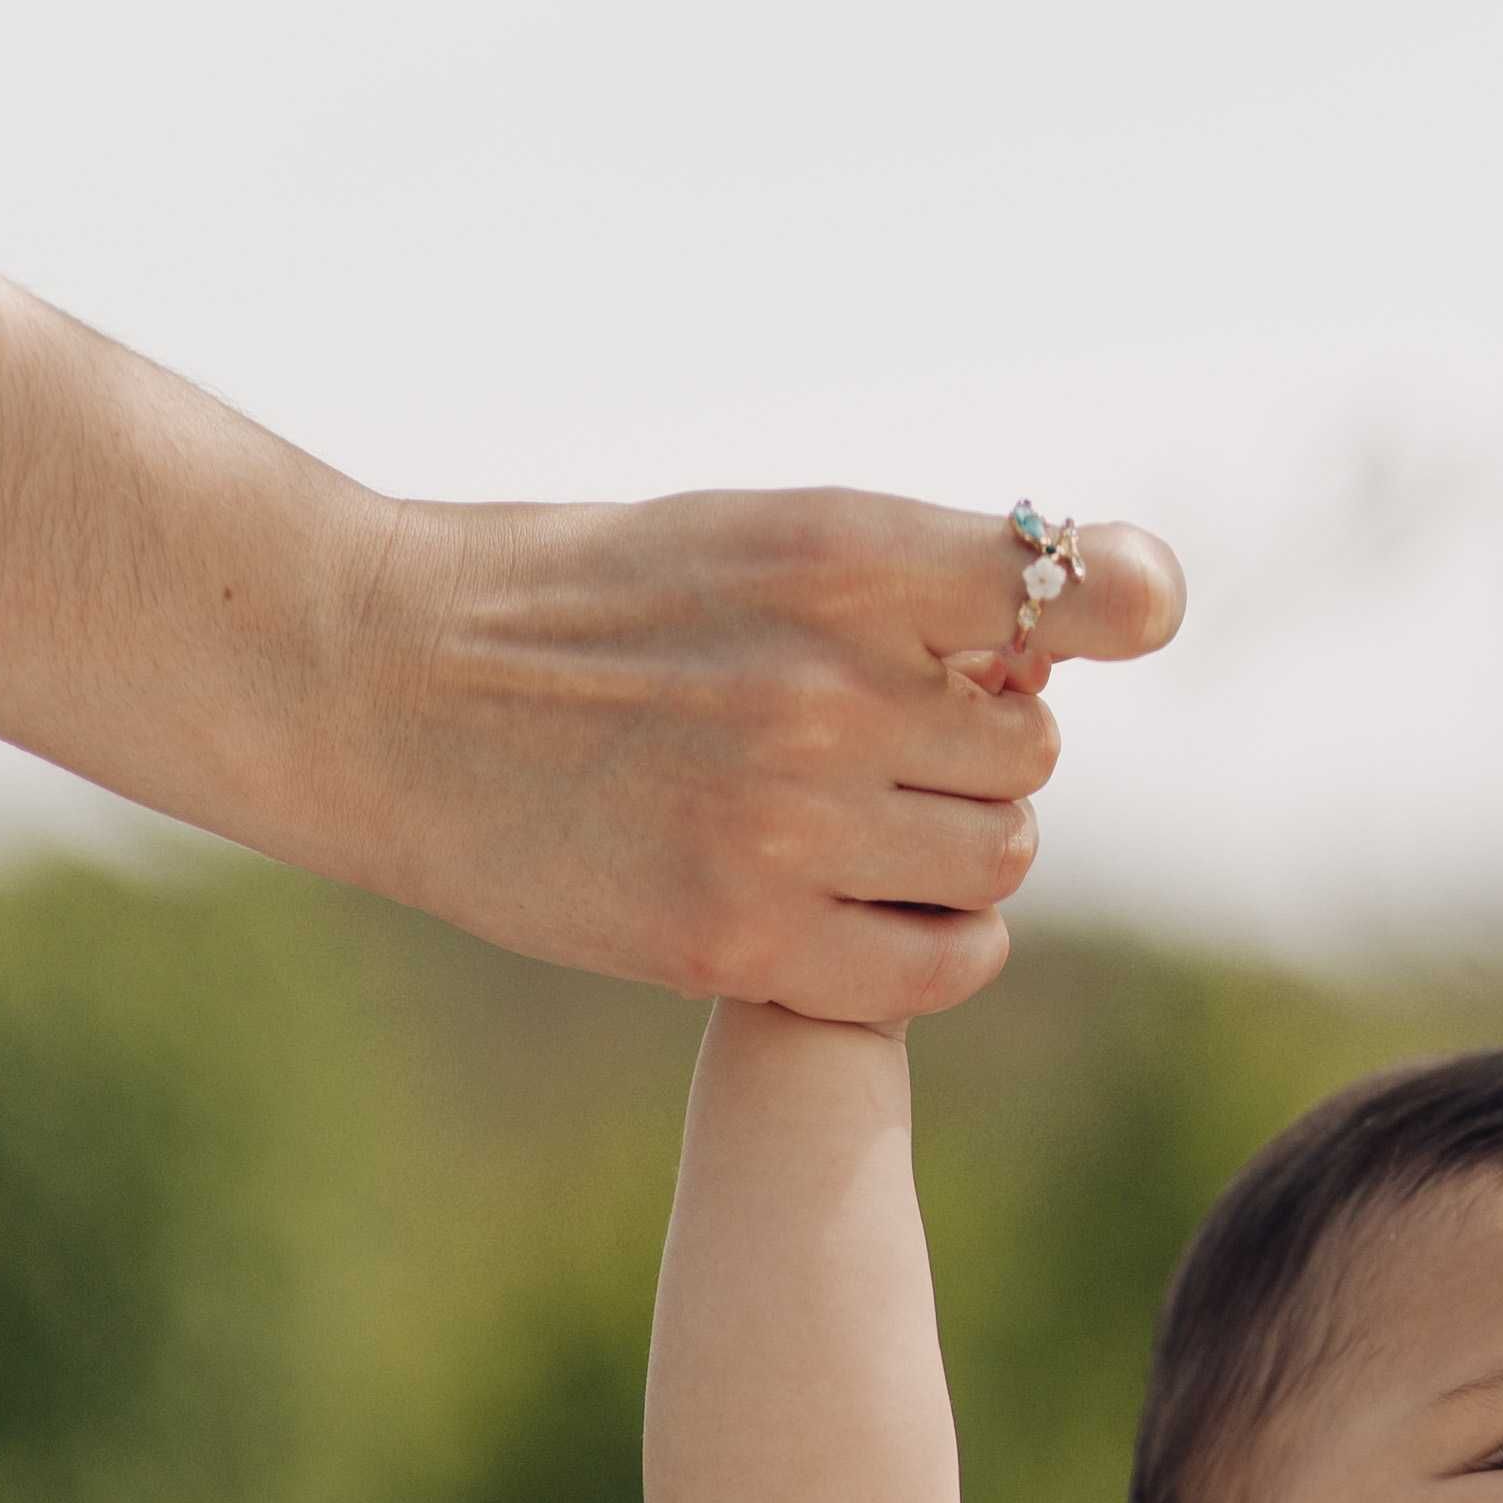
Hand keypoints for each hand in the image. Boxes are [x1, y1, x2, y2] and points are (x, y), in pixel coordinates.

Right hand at [334, 489, 1186, 1025]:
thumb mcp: (747, 535)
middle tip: (888, 745)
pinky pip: (940, 966)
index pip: (1077, 584)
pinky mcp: (740, 938)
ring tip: (863, 824)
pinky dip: (936, 947)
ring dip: (958, 850)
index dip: (1118, 603)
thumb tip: (1063, 645)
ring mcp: (787, 821)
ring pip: (998, 857)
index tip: (1109, 616)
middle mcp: (831, 686)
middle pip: (1032, 746)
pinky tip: (877, 913)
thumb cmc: (578, 606)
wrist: (384, 686)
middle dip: (980, 748)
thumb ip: (905, 584)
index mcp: (839, 555)